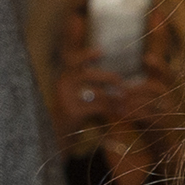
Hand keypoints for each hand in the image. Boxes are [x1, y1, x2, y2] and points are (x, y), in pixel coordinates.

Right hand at [51, 61, 168, 145]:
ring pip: (96, 93)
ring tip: (124, 102)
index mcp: (65, 77)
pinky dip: (111, 109)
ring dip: (114, 97)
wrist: (59, 132)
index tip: (102, 52)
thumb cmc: (74, 108)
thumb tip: (103, 59)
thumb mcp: (77, 91)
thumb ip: (87, 78)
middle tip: (123, 83)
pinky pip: (97, 107)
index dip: (87, 55)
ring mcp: (66, 99)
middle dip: (109, 78)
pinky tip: (120, 112)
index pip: (74, 61)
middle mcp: (63, 85)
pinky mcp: (72, 112)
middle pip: (89, 75)